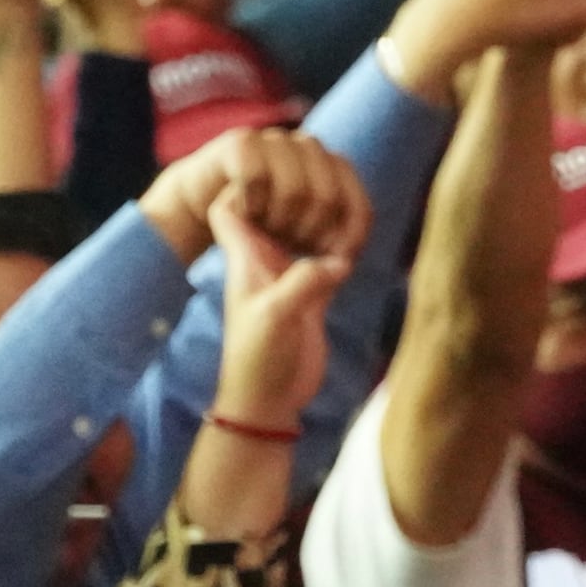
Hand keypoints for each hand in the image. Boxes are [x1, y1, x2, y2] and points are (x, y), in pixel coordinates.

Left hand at [204, 174, 363, 433]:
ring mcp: (291, 270)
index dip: (247, 185)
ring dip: (332, 221)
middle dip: (305, 196)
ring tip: (348, 231)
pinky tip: (356, 251)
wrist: (271, 400)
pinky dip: (346, 246)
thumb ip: (303, 283)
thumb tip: (338, 260)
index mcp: (245, 255)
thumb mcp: (276, 316)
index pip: (229, 204)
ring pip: (309, 226)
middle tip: (328, 207)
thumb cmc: (258, 359)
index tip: (277, 186)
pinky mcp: (316, 288)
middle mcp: (266, 256)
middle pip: (278, 205)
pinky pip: (331, 251)